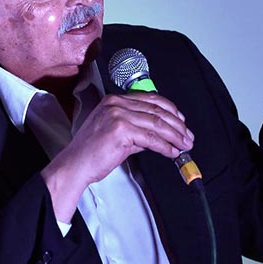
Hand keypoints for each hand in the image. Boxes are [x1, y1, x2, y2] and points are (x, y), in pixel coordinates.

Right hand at [40, 92, 193, 221]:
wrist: (75, 164)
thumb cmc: (90, 151)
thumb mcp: (113, 132)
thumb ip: (135, 130)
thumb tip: (157, 135)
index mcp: (113, 101)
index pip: (150, 99)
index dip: (170, 110)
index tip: (181, 121)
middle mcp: (116, 104)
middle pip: (157, 110)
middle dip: (177, 125)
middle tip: (187, 136)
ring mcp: (118, 115)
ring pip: (157, 124)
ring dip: (175, 136)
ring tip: (184, 145)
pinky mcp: (121, 130)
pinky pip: (151, 139)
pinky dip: (165, 147)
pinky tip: (172, 153)